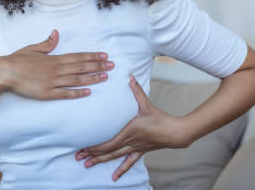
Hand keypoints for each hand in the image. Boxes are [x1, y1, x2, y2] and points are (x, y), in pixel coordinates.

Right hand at [0, 29, 114, 99]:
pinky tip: (88, 92)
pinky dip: (78, 93)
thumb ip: (47, 43)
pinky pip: (65, 94)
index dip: (92, 56)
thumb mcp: (33, 48)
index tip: (104, 56)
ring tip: (105, 77)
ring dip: (92, 78)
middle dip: (98, 66)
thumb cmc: (17, 60)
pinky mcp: (47, 93)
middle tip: (112, 66)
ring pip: (77, 80)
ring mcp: (52, 82)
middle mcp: (56, 70)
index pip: (77, 57)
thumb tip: (56, 33)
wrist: (5, 73)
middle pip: (81, 67)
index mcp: (53, 58)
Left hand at [74, 75, 190, 181]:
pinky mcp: (140, 151)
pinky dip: (121, 169)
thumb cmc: (161, 119)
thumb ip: (137, 91)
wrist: (176, 132)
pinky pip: (128, 162)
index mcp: (129, 131)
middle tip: (78, 157)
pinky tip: (114, 178)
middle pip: (107, 151)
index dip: (95, 146)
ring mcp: (135, 148)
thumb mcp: (147, 104)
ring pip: (114, 157)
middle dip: (92, 154)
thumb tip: (130, 77)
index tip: (83, 147)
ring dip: (100, 161)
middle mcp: (129, 142)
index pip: (108, 142)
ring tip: (87, 165)